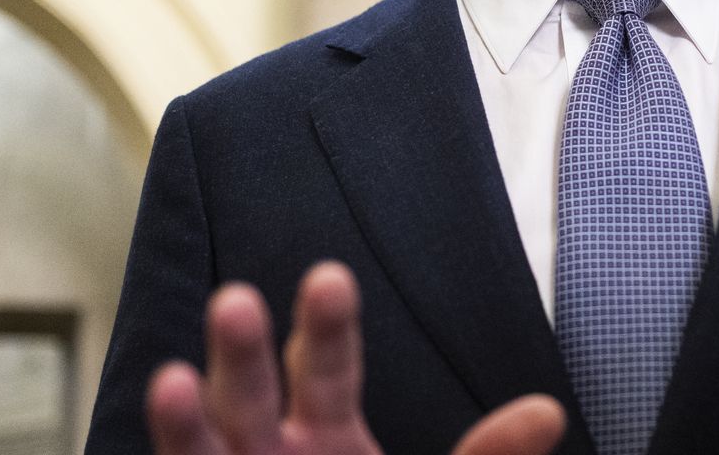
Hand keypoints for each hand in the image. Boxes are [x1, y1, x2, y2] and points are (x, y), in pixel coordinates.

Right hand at [147, 261, 565, 454]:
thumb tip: (548, 412)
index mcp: (327, 434)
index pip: (327, 368)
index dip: (327, 327)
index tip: (329, 281)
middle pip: (252, 395)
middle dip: (242, 353)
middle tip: (235, 302)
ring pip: (200, 449)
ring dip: (185, 419)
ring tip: (173, 381)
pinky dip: (177, 450)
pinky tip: (169, 417)